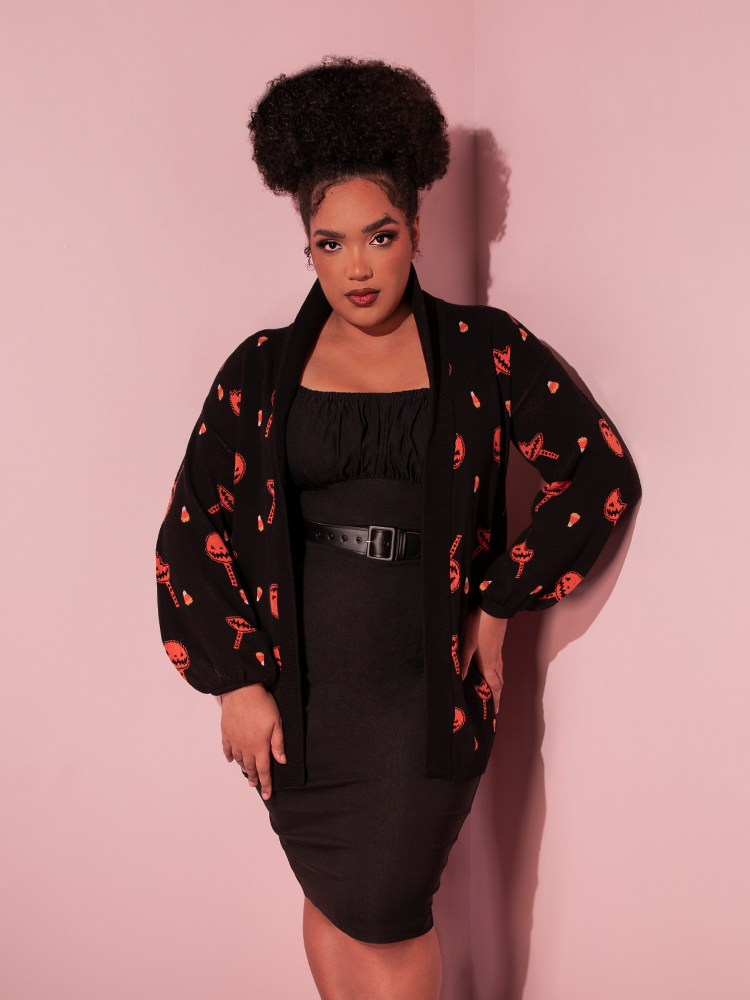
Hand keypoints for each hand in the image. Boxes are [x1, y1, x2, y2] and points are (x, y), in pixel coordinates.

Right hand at [220, 684, 285, 798]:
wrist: (241, 690)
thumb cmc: (262, 704)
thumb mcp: (277, 723)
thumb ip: (278, 743)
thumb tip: (281, 761)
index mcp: (259, 746)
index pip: (263, 770)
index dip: (266, 783)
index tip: (267, 794)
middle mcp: (245, 747)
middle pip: (250, 767)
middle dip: (253, 777)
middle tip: (255, 784)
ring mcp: (234, 741)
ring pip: (239, 760)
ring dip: (243, 767)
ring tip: (246, 772)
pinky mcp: (226, 733)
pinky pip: (227, 749)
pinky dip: (230, 756)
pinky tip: (232, 759)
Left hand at [459, 607, 507, 713]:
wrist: (493, 609)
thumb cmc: (479, 625)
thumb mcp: (467, 643)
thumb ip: (464, 661)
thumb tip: (462, 678)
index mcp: (489, 664)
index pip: (494, 687)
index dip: (495, 701)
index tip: (495, 713)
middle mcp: (496, 661)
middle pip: (499, 683)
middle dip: (497, 696)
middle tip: (494, 707)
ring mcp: (498, 654)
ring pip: (499, 674)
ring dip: (497, 686)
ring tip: (492, 694)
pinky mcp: (497, 647)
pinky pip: (498, 666)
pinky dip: (496, 675)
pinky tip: (490, 672)